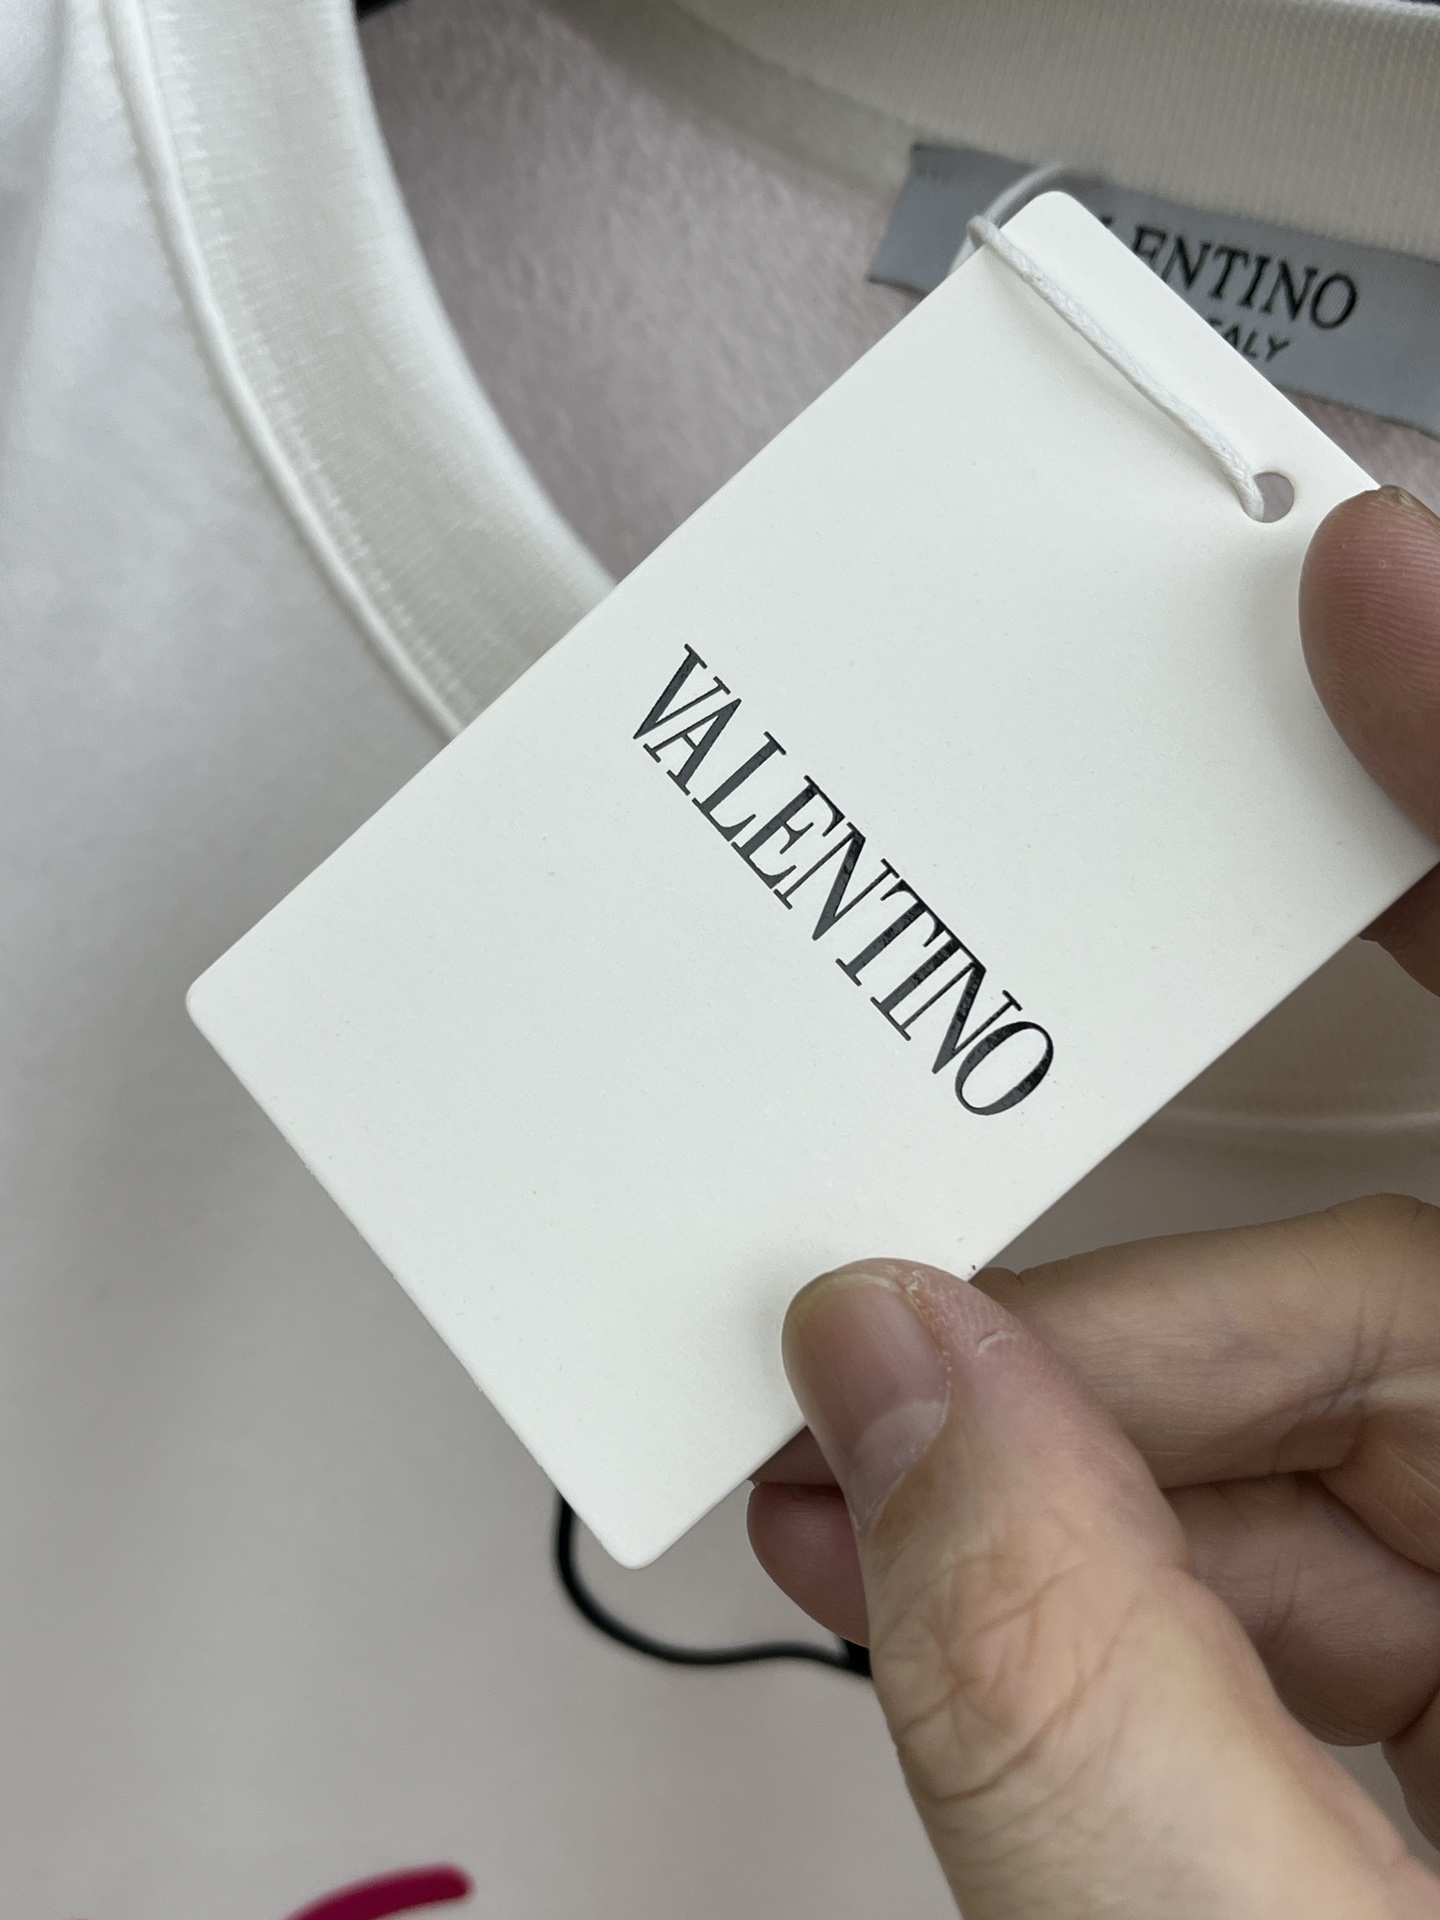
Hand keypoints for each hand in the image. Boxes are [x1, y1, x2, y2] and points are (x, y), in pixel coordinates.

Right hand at [749, 486, 1439, 1915]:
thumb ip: (1073, 1701)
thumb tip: (896, 1397)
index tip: (1353, 574)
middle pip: (1430, 1257)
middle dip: (1145, 1296)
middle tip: (913, 1302)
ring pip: (1373, 1407)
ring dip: (1107, 1453)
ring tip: (894, 1521)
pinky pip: (1366, 1530)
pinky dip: (1173, 1554)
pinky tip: (1004, 1593)